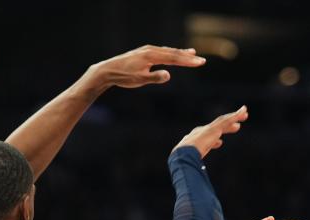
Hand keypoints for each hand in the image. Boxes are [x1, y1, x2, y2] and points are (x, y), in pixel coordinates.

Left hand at [88, 45, 204, 89]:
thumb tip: (169, 75)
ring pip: (167, 51)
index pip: (174, 58)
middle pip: (173, 53)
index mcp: (151, 56)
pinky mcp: (144, 53)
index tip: (200, 62)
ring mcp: (147, 50)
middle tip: (201, 60)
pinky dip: (170, 54)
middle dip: (188, 57)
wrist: (108, 70)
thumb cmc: (124, 77)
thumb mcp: (140, 79)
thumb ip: (155, 77)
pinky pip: (161, 52)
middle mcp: (151, 50)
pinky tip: (174, 55)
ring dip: (180, 53)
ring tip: (192, 54)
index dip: (188, 61)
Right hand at [174, 106, 247, 157]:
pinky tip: (243, 111)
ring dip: (234, 116)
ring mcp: (209, 129)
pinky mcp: (215, 128)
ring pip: (224, 120)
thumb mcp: (193, 163)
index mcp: (196, 140)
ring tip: (244, 114)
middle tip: (237, 126)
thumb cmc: (185, 161)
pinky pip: (228, 120)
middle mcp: (202, 131)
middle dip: (227, 125)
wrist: (183, 154)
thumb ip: (196, 164)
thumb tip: (196, 171)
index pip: (207, 138)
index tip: (220, 142)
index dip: (214, 141)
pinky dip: (236, 115)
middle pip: (217, 127)